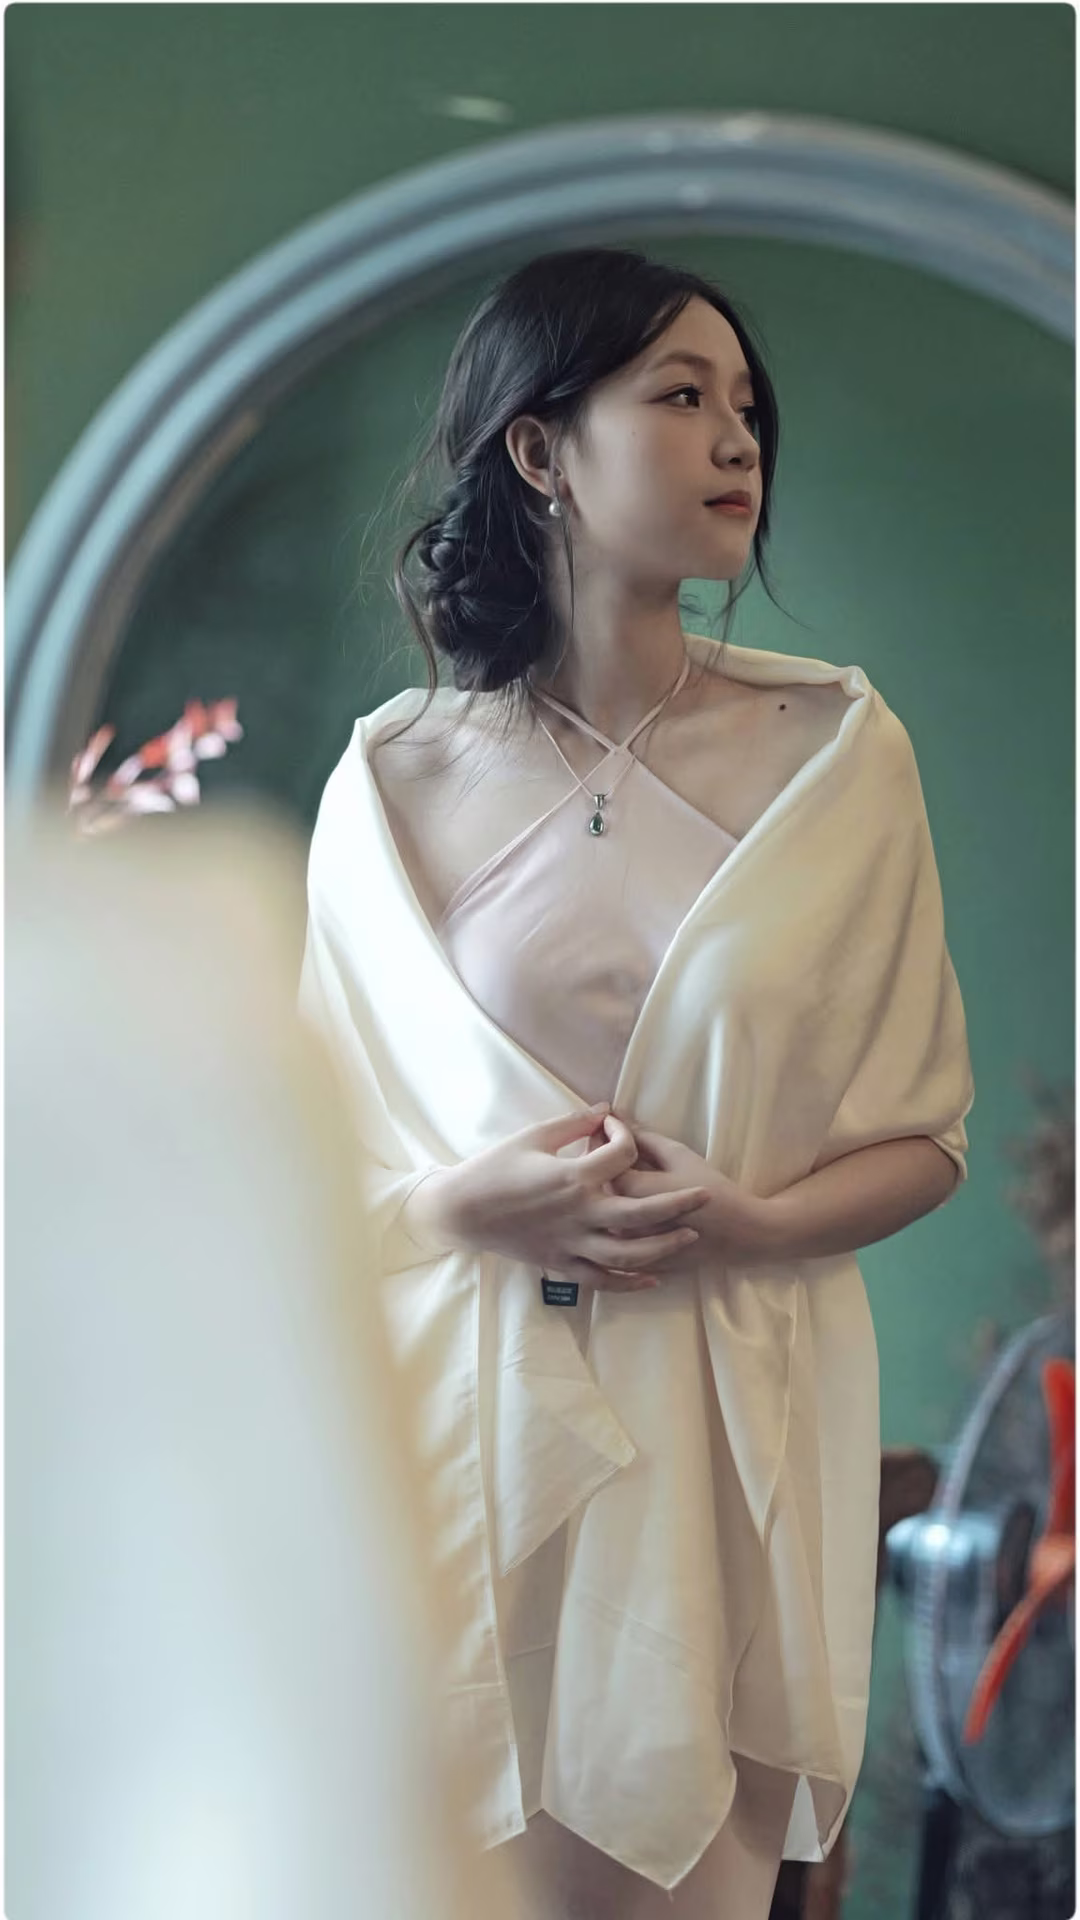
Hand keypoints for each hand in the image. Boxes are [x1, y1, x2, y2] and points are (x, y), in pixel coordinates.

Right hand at [422, 1104, 711, 1291]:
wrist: (461, 1211)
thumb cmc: (495, 1168)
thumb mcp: (532, 1136)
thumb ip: (572, 1122)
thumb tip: (605, 1107)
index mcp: (571, 1176)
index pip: (619, 1154)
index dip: (626, 1134)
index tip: (618, 1126)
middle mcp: (578, 1212)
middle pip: (640, 1212)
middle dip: (677, 1205)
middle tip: (705, 1197)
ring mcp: (570, 1243)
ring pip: (627, 1253)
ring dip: (662, 1247)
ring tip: (687, 1237)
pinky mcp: (560, 1264)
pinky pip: (601, 1279)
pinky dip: (628, 1282)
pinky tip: (652, 1277)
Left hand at [604, 1121, 771, 1271]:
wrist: (738, 1233)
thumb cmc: (711, 1188)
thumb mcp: (678, 1155)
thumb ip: (644, 1137)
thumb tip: (618, 1117)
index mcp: (633, 1190)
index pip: (601, 1164)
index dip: (599, 1145)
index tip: (603, 1132)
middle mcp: (624, 1221)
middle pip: (598, 1194)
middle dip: (598, 1172)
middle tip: (605, 1154)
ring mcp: (631, 1247)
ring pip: (603, 1222)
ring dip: (603, 1202)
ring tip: (614, 1183)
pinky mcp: (639, 1263)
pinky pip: (616, 1248)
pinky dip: (616, 1228)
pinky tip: (626, 1213)